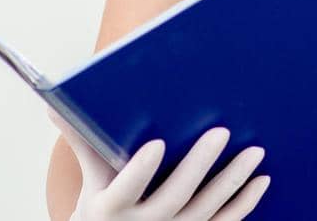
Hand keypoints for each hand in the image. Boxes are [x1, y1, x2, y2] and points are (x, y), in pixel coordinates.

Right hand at [48, 109, 270, 219]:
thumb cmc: (100, 214)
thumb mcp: (88, 187)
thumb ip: (83, 146)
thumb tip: (56, 107)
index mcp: (109, 208)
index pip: (125, 189)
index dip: (140, 170)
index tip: (156, 143)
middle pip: (175, 196)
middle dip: (199, 164)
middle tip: (221, 132)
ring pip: (206, 210)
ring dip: (232, 180)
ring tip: (255, 151)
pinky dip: (244, 203)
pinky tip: (260, 180)